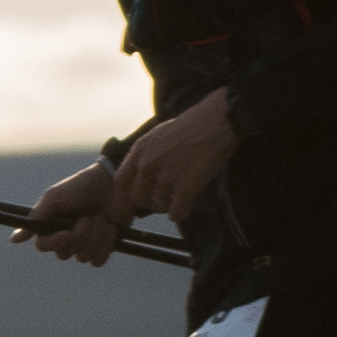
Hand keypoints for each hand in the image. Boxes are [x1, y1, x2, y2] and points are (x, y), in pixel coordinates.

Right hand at [12, 158, 140, 267]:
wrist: (114, 183)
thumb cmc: (81, 187)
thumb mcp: (54, 198)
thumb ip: (37, 217)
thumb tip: (13, 240)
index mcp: (51, 225)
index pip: (42, 246)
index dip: (55, 242)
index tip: (67, 233)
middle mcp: (66, 237)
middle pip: (64, 254)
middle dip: (79, 235)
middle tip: (87, 216)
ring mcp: (85, 244)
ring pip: (83, 258)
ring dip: (95, 236)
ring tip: (101, 218)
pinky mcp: (102, 247)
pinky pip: (98, 261)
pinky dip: (105, 245)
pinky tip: (110, 228)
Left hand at [114, 90, 239, 222]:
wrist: (216, 123)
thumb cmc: (189, 127)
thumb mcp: (156, 135)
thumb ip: (144, 155)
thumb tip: (138, 176)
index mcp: (139, 151)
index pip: (120, 182)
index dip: (125, 194)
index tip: (134, 200)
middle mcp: (148, 165)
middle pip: (136, 198)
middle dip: (148, 202)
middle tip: (161, 199)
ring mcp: (166, 177)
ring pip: (157, 207)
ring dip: (167, 207)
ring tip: (177, 199)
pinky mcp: (185, 188)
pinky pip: (175, 214)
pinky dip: (180, 213)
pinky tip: (186, 206)